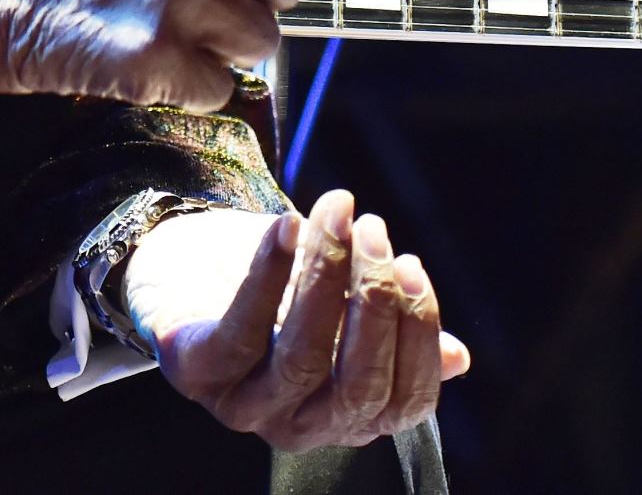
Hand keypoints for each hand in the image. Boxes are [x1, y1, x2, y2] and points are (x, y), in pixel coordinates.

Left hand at [123, 191, 468, 448]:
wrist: (183, 278)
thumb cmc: (277, 298)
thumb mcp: (341, 313)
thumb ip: (390, 335)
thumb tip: (457, 357)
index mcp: (350, 417)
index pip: (405, 400)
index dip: (417, 335)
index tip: (414, 264)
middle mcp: (301, 426)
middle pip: (356, 384)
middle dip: (374, 303)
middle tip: (375, 231)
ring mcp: (246, 407)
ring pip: (302, 356)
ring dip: (325, 277)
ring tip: (337, 214)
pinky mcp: (197, 374)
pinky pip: (240, 329)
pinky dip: (267, 275)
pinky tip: (288, 226)